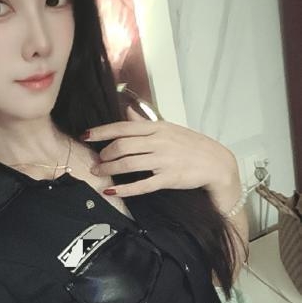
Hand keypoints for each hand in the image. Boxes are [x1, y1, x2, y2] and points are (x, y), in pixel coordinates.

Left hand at [83, 105, 237, 196]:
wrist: (217, 163)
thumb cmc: (192, 145)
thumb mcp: (169, 128)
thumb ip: (145, 123)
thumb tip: (128, 112)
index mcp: (157, 128)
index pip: (123, 127)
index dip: (101, 131)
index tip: (86, 135)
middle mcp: (158, 142)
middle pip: (122, 146)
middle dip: (104, 154)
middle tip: (96, 160)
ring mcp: (163, 160)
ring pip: (128, 164)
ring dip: (109, 169)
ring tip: (99, 172)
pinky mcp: (168, 178)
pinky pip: (142, 184)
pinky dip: (125, 188)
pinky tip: (112, 191)